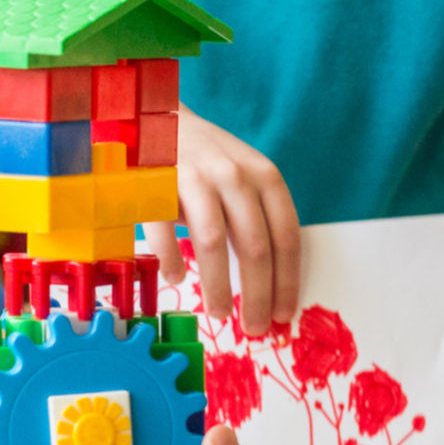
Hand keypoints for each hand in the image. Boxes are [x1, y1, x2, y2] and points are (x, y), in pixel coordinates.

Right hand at [144, 105, 299, 334]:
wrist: (157, 117)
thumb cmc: (207, 162)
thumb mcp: (245, 180)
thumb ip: (258, 219)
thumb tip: (273, 284)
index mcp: (265, 176)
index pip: (286, 237)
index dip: (287, 281)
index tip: (283, 314)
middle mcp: (234, 174)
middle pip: (255, 246)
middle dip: (257, 294)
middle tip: (254, 328)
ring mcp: (194, 175)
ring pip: (213, 242)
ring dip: (217, 286)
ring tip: (219, 313)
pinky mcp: (156, 181)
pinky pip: (165, 230)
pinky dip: (171, 259)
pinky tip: (176, 277)